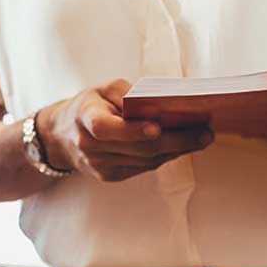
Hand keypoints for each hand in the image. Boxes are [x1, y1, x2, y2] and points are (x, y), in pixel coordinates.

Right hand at [41, 79, 213, 181]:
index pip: (105, 128)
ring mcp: (100, 166)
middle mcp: (90, 147)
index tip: (158, 128)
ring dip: (177, 150)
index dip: (131, 130)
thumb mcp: (102, 89)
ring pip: (146, 161)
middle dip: (175, 141)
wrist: (62, 137)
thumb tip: (161, 105)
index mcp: (84, 119)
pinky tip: (183, 146)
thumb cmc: (90, 106)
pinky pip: (144, 167)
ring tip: (202, 137)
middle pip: (138, 148)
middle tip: (204, 133)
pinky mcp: (111, 177)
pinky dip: (166, 156)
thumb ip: (128, 94)